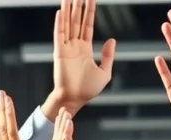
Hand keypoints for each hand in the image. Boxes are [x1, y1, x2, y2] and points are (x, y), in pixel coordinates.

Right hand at [48, 0, 115, 114]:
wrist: (74, 99)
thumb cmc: (88, 90)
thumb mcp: (104, 73)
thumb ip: (108, 56)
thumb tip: (112, 39)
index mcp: (85, 49)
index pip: (87, 26)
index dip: (89, 12)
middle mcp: (75, 46)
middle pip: (77, 21)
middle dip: (78, 6)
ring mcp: (66, 48)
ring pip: (68, 24)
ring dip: (68, 10)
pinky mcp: (59, 52)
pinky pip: (59, 35)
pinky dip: (59, 23)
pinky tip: (60, 12)